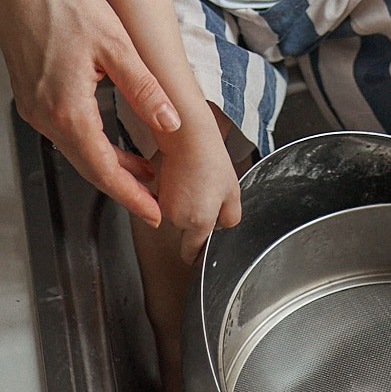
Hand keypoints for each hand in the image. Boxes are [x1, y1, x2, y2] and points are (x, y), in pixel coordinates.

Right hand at [0, 0, 180, 228]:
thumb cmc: (62, 5)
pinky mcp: (29, 97)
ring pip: (75, 151)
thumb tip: (169, 122)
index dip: (132, 196)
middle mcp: (46, 117)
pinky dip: (89, 144)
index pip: (104, 170)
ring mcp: (33, 109)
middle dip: (123, 186)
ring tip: (140, 171)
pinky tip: (106, 137)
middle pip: (88, 167)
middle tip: (153, 200)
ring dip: (107, 164)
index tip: (154, 214)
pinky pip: (63, 132)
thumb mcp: (115, 45)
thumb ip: (143, 88)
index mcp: (68, 111)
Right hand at [155, 122, 242, 265]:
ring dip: (187, 207)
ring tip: (200, 184)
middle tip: (210, 199)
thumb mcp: (233, 193)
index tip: (201, 253)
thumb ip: (231, 219)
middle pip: (187, 233)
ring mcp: (165, 206)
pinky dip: (178, 195)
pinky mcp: (157, 192)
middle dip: (197, 222)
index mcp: (198, 223)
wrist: (188, 137)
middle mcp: (177, 219)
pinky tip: (188, 179)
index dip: (198, 255)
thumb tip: (223, 227)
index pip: (192, 253)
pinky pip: (171, 203)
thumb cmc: (210, 160)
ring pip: (178, 217)